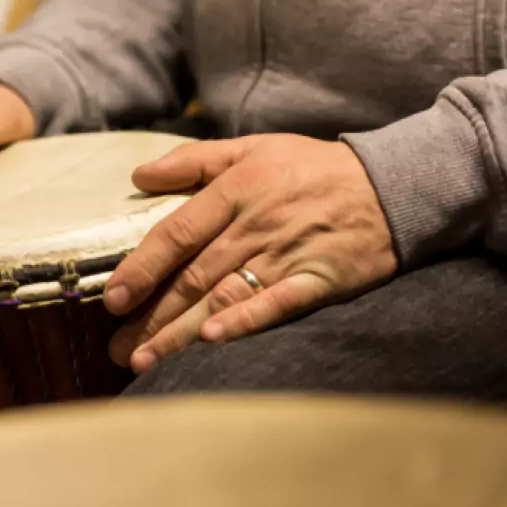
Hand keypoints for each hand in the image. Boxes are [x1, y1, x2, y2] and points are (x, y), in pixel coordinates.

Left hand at [103, 135, 396, 372]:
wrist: (395, 184)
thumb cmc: (313, 168)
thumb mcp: (253, 147)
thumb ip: (193, 160)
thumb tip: (139, 176)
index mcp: (235, 190)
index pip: (176, 233)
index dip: (142, 267)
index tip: (112, 298)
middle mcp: (255, 225)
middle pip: (193, 276)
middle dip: (151, 315)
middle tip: (117, 347)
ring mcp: (288, 255)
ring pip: (224, 296)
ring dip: (182, 332)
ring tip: (146, 360)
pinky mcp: (320, 280)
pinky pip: (277, 305)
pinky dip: (245, 321)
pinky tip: (212, 341)